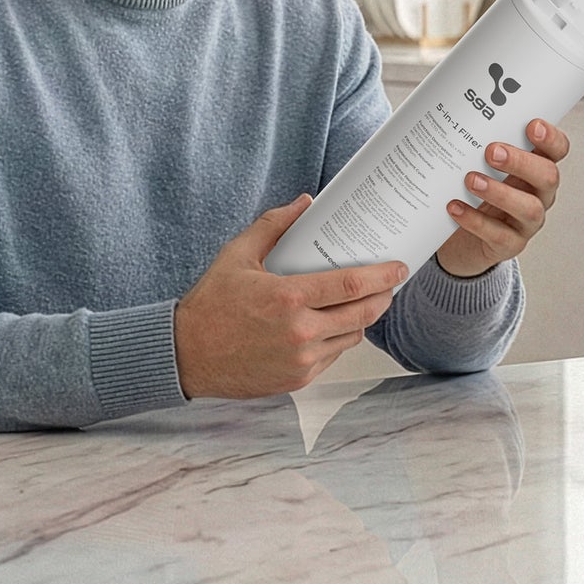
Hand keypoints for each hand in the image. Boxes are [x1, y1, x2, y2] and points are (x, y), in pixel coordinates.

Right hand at [174, 194, 407, 397]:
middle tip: (391, 283)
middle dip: (383, 296)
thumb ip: (274, 225)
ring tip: (364, 301)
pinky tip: (336, 324)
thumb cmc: (211, 303)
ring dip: (363, 318)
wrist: (185, 355)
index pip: (351, 285)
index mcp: (288, 298)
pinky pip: (333, 357)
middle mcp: (299, 333)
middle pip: (362, 314)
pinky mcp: (297, 380)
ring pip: (351, 337)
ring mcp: (300, 361)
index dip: (382, 275)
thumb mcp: (237, 254)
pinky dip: (339, 339)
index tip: (398, 267)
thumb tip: (305, 202)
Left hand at [436, 119, 569, 278]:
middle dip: (521, 162)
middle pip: (548, 176)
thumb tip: (449, 109)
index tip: (532, 125)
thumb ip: (477, 142)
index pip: (557, 150)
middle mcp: (539, 194)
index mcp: (536, 167)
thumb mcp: (479, 164)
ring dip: (500, 192)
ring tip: (471, 180)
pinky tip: (455, 208)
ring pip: (529, 208)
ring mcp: (527, 222)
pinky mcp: (510, 244)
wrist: (462, 237)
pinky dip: (475, 220)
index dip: (551, 138)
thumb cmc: (474, 190)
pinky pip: (499, 235)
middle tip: (491, 151)